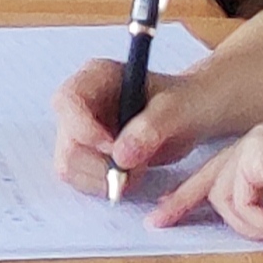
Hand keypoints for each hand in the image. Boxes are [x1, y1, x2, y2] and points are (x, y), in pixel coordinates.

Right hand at [49, 57, 215, 195]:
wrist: (195, 115)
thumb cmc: (186, 102)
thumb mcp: (177, 109)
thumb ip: (151, 127)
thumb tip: (121, 155)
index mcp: (96, 77)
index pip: (68, 101)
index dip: (85, 129)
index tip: (113, 149)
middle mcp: (80, 102)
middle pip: (67, 140)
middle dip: (99, 163)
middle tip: (135, 169)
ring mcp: (79, 130)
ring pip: (69, 165)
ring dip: (103, 178)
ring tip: (137, 170)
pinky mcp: (85, 154)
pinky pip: (80, 179)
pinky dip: (104, 185)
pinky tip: (129, 175)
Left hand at [149, 119, 262, 244]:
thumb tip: (242, 223)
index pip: (222, 172)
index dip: (192, 194)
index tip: (169, 212)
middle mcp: (260, 141)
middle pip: (210, 178)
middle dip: (183, 202)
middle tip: (160, 222)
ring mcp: (256, 143)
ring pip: (224, 196)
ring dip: (252, 226)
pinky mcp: (255, 154)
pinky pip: (238, 199)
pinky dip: (260, 221)